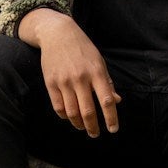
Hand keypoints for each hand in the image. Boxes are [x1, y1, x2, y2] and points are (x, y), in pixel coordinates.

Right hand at [23, 9, 120, 136]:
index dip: (111, 117)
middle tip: (95, 134)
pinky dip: (65, 116)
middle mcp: (80, 78)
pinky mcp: (51, 82)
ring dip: (78, 124)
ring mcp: (64, 81)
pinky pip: (58, 106)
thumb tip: (116, 101)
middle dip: (93, 127)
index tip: (113, 129)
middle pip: (88, 111)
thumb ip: (107, 83)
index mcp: (96, 72)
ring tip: (83, 127)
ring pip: (71, 112)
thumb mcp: (99, 62)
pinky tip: (70, 117)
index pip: (106, 100)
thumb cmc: (83, 49)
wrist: (58, 34)